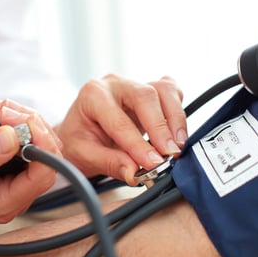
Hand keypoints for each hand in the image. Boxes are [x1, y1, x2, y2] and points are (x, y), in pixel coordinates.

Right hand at [0, 100, 61, 222]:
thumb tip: (12, 138)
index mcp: (4, 203)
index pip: (42, 176)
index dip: (42, 146)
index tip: (28, 122)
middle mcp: (17, 194)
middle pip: (48, 158)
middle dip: (33, 128)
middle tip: (8, 111)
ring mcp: (19, 179)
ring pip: (43, 146)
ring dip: (28, 121)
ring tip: (3, 108)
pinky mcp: (17, 163)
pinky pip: (33, 140)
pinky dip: (22, 122)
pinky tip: (4, 112)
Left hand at [54, 74, 187, 184]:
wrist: (80, 132)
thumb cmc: (79, 141)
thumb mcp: (84, 156)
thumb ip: (110, 163)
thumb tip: (135, 172)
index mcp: (92, 95)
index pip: (119, 120)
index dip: (138, 143)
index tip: (153, 163)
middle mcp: (115, 84)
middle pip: (146, 96)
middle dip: (161, 127)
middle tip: (170, 154)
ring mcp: (135, 84)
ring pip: (164, 90)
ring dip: (175, 118)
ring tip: (178, 146)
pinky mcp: (151, 90)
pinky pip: (171, 92)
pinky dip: (178, 112)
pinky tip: (177, 134)